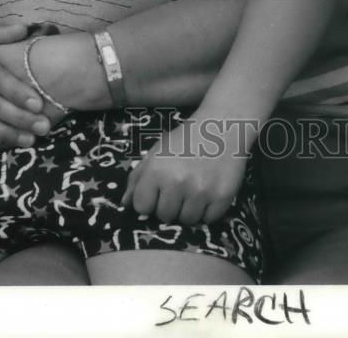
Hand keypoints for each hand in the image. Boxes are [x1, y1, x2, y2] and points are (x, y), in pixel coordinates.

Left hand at [121, 119, 248, 225]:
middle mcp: (177, 182)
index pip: (141, 207)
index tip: (158, 192)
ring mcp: (201, 191)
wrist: (222, 126)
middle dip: (169, 206)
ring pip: (187, 221)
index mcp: (157, 170)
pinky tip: (209, 192)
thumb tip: (125, 204)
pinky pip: (208, 220)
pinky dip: (208, 211)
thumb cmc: (185, 139)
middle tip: (179, 188)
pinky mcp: (222, 196)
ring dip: (189, 210)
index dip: (149, 201)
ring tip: (194, 190)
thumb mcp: (157, 151)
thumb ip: (138, 177)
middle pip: (164, 216)